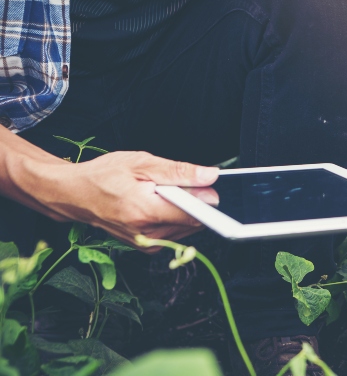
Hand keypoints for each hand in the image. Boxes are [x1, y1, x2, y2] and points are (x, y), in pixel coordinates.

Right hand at [34, 152, 218, 247]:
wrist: (74, 194)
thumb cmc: (103, 175)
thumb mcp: (142, 163)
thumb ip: (179, 172)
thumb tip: (210, 176)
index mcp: (145, 211)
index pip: (193, 213)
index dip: (206, 199)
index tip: (210, 186)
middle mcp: (146, 233)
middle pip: (192, 221)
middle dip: (194, 201)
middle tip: (176, 184)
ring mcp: (146, 243)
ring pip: (185, 227)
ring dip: (183, 209)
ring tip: (160, 193)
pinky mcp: (146, 246)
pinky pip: (174, 232)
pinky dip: (173, 217)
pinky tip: (158, 204)